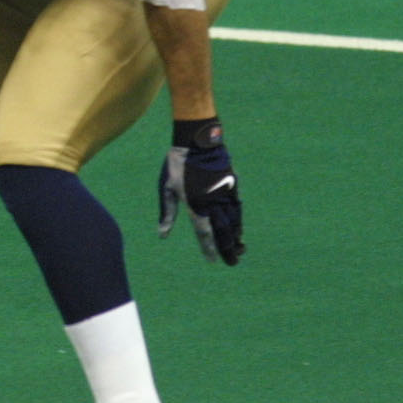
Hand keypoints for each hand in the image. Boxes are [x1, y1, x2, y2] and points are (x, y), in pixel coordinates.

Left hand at [158, 118, 242, 264]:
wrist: (198, 139)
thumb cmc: (176, 164)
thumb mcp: (166, 188)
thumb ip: (167, 213)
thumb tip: (162, 235)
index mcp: (195, 204)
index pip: (204, 233)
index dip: (209, 248)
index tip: (214, 262)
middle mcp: (213, 201)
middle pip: (223, 231)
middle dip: (228, 248)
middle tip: (233, 263)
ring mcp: (225, 193)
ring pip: (234, 220)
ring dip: (236, 237)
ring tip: (239, 250)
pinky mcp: (233, 184)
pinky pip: (238, 207)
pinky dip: (239, 220)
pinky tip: (239, 228)